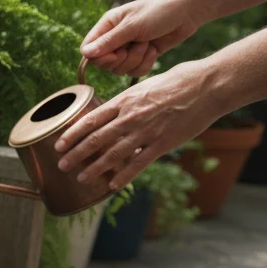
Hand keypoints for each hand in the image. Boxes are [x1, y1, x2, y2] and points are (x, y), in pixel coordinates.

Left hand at [54, 62, 221, 190]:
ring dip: (94, 168)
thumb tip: (111, 111)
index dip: (72, 134)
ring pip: (113, 154)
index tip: (58, 144)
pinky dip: (124, 175)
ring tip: (81, 177)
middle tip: (62, 165)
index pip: (90, 120)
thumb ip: (126, 102)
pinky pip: (139, 163)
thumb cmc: (177, 82)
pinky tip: (112, 185)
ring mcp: (146, 131)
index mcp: (124, 101)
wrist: (208, 86)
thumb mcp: (144, 86)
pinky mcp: (163, 143)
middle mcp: (130, 117)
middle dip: (76, 154)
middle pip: (96, 139)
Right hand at [81, 0, 205, 76]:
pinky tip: (154, 50)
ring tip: (148, 44)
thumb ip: (108, 41)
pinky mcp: (142, 56)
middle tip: (137, 45)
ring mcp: (128, 48)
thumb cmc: (159, 11)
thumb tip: (85, 54)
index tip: (117, 53)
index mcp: (107, 26)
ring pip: (120, 69)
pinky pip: (134, 71)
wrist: (188, 11)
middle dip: (122, 59)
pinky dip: (145, 64)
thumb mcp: (132, 26)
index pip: (89, 50)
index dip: (100, 58)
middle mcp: (115, 38)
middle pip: (104, 63)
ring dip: (136, 60)